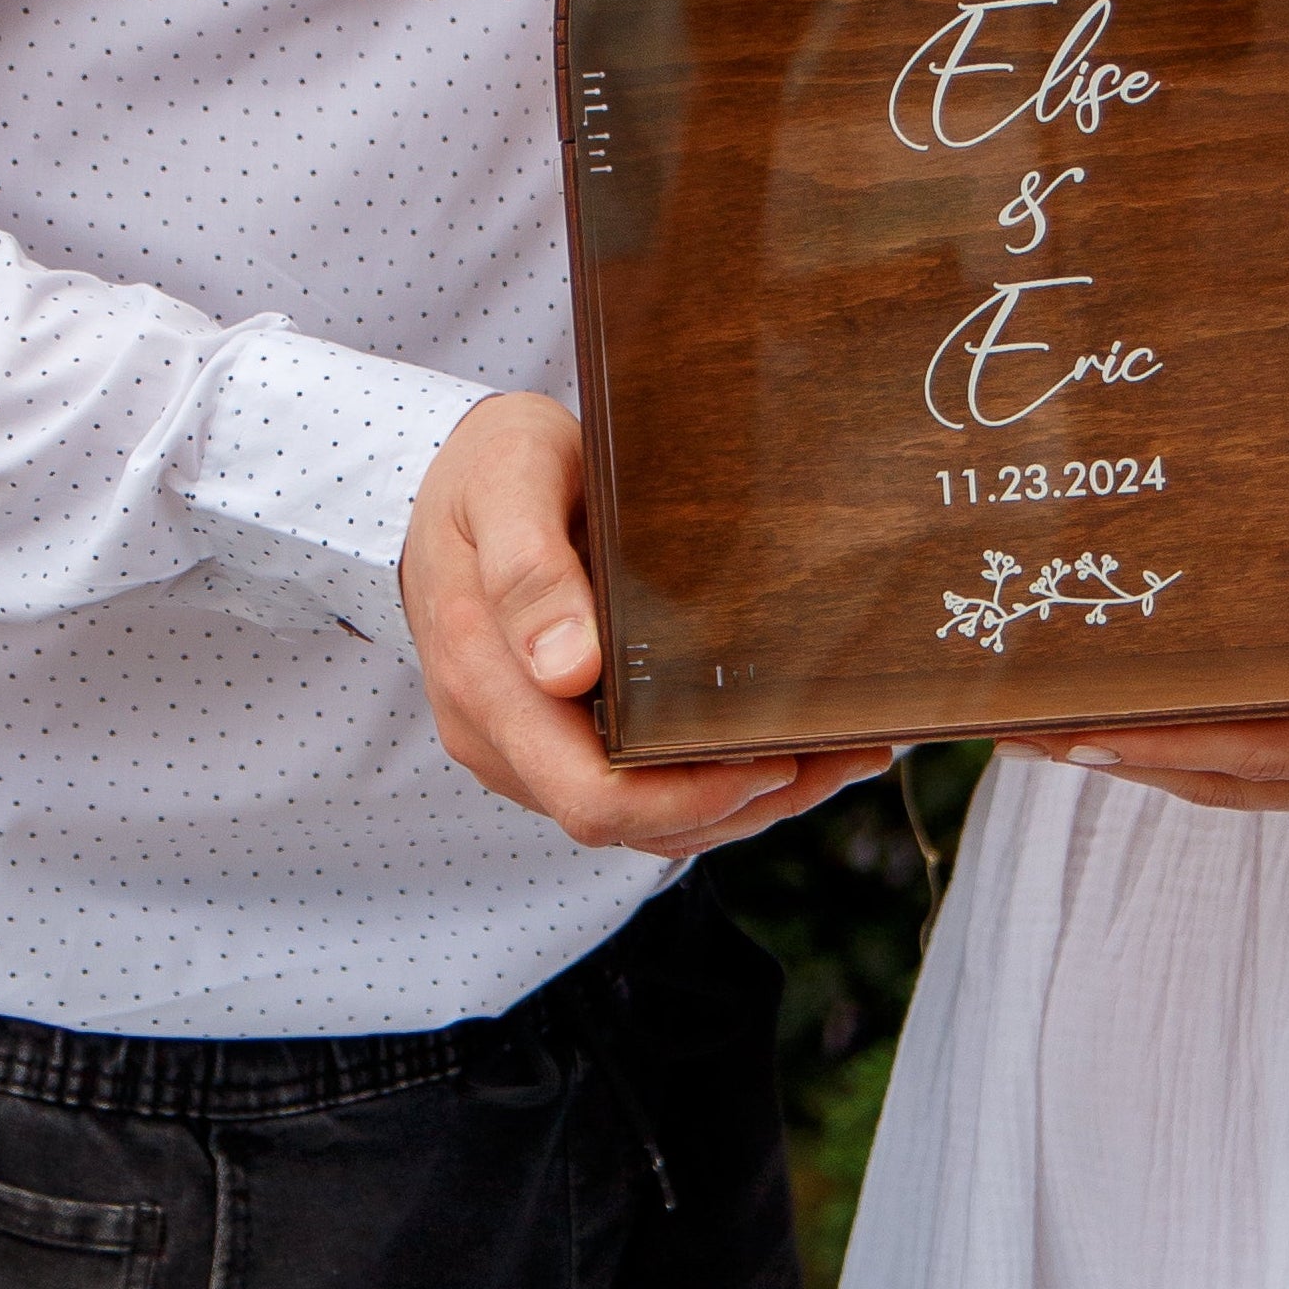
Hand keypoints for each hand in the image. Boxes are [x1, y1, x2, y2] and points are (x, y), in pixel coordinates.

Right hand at [400, 391, 885, 851]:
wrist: (448, 479)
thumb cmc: (488, 465)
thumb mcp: (508, 480)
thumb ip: (529, 566)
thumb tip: (567, 670)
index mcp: (484, 680)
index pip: (591, 796)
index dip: (690, 798)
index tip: (776, 755)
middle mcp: (498, 735)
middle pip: (628, 823)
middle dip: (739, 802)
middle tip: (840, 755)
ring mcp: (521, 747)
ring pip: (639, 819)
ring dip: (741, 802)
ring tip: (839, 755)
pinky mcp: (549, 742)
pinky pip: (630, 789)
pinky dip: (710, 783)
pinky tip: (785, 749)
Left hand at [1002, 459, 1288, 866]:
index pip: (1274, 752)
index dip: (1181, 747)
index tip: (1094, 736)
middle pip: (1217, 780)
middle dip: (1116, 756)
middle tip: (1018, 731)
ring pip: (1226, 789)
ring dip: (1138, 764)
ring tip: (1046, 736)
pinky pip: (1258, 784)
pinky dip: (1192, 765)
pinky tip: (1138, 741)